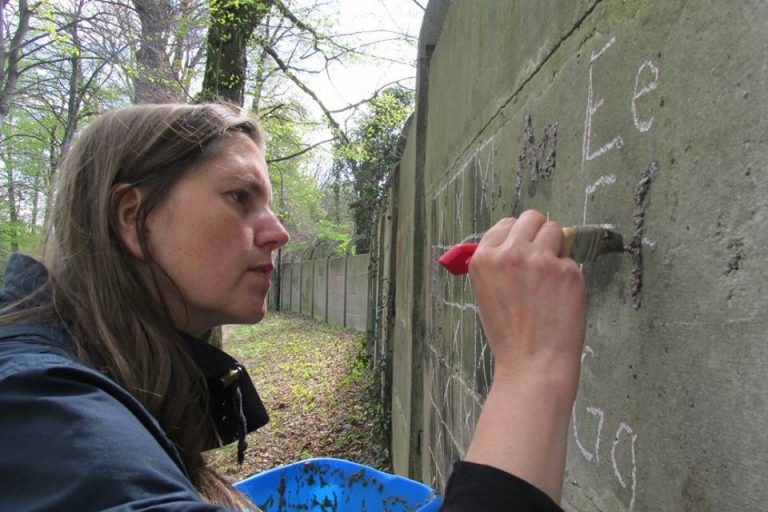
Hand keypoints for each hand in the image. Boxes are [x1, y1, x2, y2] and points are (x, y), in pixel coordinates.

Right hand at [464, 210, 586, 501]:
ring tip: (550, 280)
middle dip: (539, 233)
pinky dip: (569, 276)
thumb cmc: (509, 334)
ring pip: (556, 231)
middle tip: (542, 258)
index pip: (506, 224)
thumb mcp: (486, 292)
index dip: (518, 237)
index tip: (523, 250)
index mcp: (484, 258)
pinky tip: (560, 299)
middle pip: (533, 218)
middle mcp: (511, 253)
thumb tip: (517, 242)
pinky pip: (571, 260)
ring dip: (556, 249)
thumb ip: (497, 263)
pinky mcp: (568, 271)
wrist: (533, 363)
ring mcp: (541, 260)